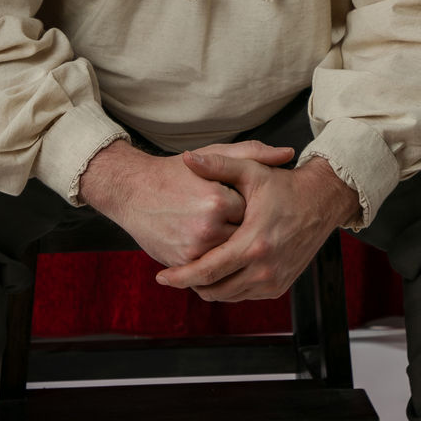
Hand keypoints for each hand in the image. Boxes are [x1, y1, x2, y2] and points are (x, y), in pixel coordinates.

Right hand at [77, 138, 294, 268]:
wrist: (132, 191)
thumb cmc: (176, 172)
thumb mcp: (213, 156)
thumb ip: (252, 154)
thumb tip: (288, 154)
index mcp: (218, 200)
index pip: (253, 212)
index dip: (252, 208)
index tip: (247, 201)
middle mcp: (207, 227)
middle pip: (244, 236)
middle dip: (244, 230)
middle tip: (235, 219)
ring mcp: (194, 249)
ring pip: (229, 255)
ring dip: (231, 246)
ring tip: (223, 230)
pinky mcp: (182, 263)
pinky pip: (211, 267)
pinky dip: (215, 258)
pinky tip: (214, 245)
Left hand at [154, 153, 360, 301]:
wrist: (322, 202)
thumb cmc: (284, 186)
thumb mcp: (252, 172)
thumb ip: (218, 165)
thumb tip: (188, 158)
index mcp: (253, 243)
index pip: (207, 271)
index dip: (181, 277)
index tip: (161, 277)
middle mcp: (265, 268)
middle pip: (215, 290)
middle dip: (191, 284)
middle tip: (176, 273)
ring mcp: (274, 280)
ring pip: (229, 296)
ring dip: (210, 287)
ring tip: (195, 271)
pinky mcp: (280, 287)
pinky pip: (245, 295)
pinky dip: (229, 288)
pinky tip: (220, 271)